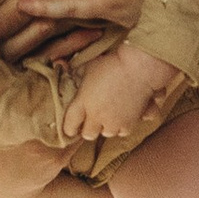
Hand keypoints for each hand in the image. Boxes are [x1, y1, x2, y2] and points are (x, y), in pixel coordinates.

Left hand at [61, 36, 176, 148]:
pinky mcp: (129, 123)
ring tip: (109, 117)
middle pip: (88, 134)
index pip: (69, 124)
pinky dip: (122, 126)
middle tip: (91, 121)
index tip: (70, 128)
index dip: (69, 128)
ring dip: (106, 127)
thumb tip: (60, 65)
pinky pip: (123, 132)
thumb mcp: (88, 66)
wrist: (138, 68)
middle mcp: (96, 116)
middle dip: (88, 128)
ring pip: (106, 133)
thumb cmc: (112, 63)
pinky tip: (123, 117)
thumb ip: (76, 73)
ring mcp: (113, 122)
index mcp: (82, 102)